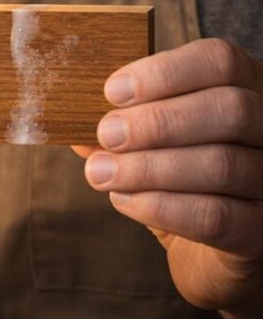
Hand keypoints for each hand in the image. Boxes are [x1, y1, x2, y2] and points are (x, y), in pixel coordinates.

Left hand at [78, 38, 262, 315]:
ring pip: (221, 164)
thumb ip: (121, 124)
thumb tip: (73, 116)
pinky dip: (162, 206)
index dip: (166, 71)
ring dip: (149, 167)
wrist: (214, 257)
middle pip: (230, 108)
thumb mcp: (152, 142)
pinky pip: (217, 216)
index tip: (113, 91)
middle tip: (107, 134)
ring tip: (102, 172)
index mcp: (247, 88)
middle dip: (158, 121)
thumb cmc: (182, 181)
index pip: (220, 61)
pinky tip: (125, 201)